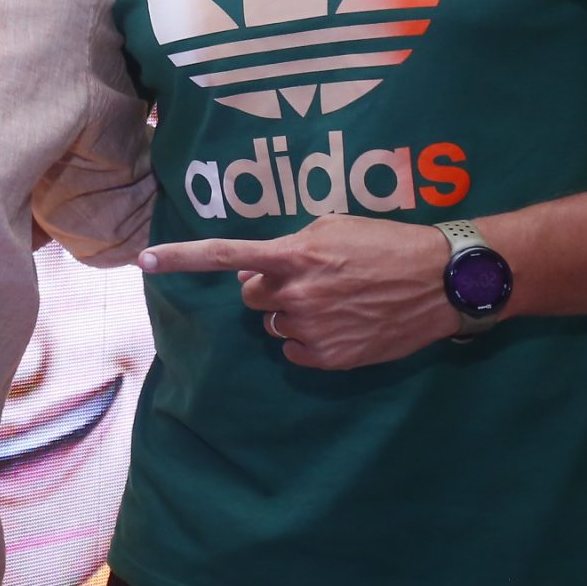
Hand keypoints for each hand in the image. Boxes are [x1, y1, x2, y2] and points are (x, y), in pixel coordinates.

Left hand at [140, 216, 455, 370]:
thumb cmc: (388, 244)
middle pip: (251, 297)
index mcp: (294, 254)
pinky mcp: (329, 357)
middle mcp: (295, 294)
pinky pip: (295, 351)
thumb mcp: (335, 228)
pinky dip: (310, 340)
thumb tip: (252, 275)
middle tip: (310, 278)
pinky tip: (343, 325)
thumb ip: (288, 246)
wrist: (441, 282)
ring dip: (294, 313)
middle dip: (269, 288)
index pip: (225, 256)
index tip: (144, 260)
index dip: (181, 258)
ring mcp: (312, 328)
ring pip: (275, 324)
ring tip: (338, 300)